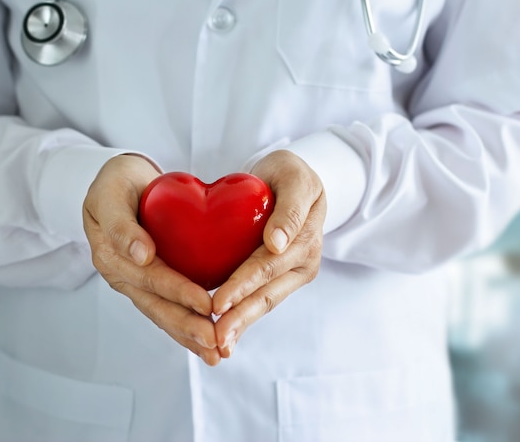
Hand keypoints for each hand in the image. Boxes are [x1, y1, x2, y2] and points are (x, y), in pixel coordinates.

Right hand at [83, 154, 220, 365]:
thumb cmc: (115, 183)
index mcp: (112, 255)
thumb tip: (141, 255)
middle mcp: (122, 275)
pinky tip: (205, 340)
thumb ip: (121, 224)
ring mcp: (133, 281)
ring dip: (188, 335)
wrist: (117, 183)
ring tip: (215, 354)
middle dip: (188, 326)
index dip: (179, 292)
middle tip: (216, 343)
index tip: (207, 304)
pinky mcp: (147, 282)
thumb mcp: (109, 194)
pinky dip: (185, 325)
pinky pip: (165, 307)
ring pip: (162, 313)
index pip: (150, 278)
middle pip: (157, 305)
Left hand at [212, 150, 326, 357]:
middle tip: (214, 338)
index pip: (267, 266)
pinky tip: (225, 336)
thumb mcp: (295, 178)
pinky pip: (261, 300)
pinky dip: (244, 318)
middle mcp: (303, 262)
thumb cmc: (289, 174)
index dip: (242, 286)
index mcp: (305, 239)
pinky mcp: (281, 278)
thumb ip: (290, 209)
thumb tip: (278, 244)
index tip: (218, 304)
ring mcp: (293, 273)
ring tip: (218, 345)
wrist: (293, 180)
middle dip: (240, 317)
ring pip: (264, 303)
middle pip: (267, 294)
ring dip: (241, 324)